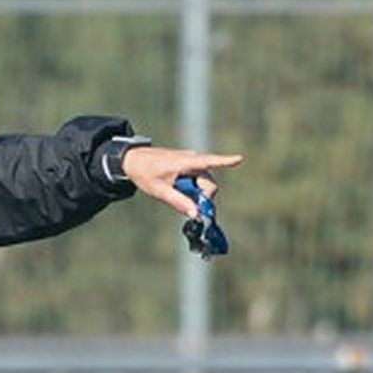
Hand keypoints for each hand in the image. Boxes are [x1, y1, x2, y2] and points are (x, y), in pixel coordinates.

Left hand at [121, 147, 242, 217]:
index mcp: (185, 162)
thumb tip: (195, 214)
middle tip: (191, 210)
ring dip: (196, 194)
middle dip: (203, 197)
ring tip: (176, 195)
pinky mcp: (189, 167)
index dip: (225, 161)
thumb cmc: (145, 173)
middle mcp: (192, 160)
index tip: (239, 158)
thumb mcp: (160, 191)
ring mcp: (191, 163)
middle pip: (209, 183)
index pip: (208, 161)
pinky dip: (192, 190)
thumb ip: (178, 202)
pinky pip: (197, 181)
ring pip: (204, 184)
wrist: (133, 160)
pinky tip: (178, 191)